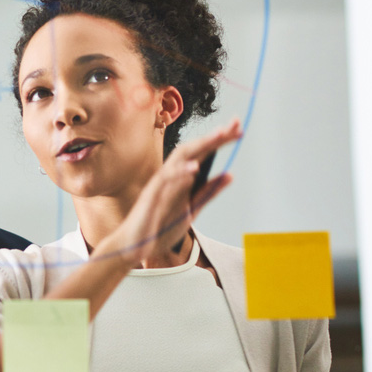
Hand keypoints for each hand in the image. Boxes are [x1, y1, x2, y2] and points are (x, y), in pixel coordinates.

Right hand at [102, 119, 240, 266]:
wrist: (133, 246)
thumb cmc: (158, 227)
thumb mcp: (191, 209)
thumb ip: (208, 192)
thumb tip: (229, 175)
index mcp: (180, 179)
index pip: (202, 154)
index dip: (219, 141)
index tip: (238, 129)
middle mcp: (170, 176)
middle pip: (193, 150)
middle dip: (214, 136)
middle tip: (235, 124)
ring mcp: (159, 185)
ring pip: (179, 159)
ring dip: (200, 146)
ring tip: (219, 136)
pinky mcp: (150, 197)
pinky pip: (165, 181)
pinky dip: (179, 173)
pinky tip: (194, 168)